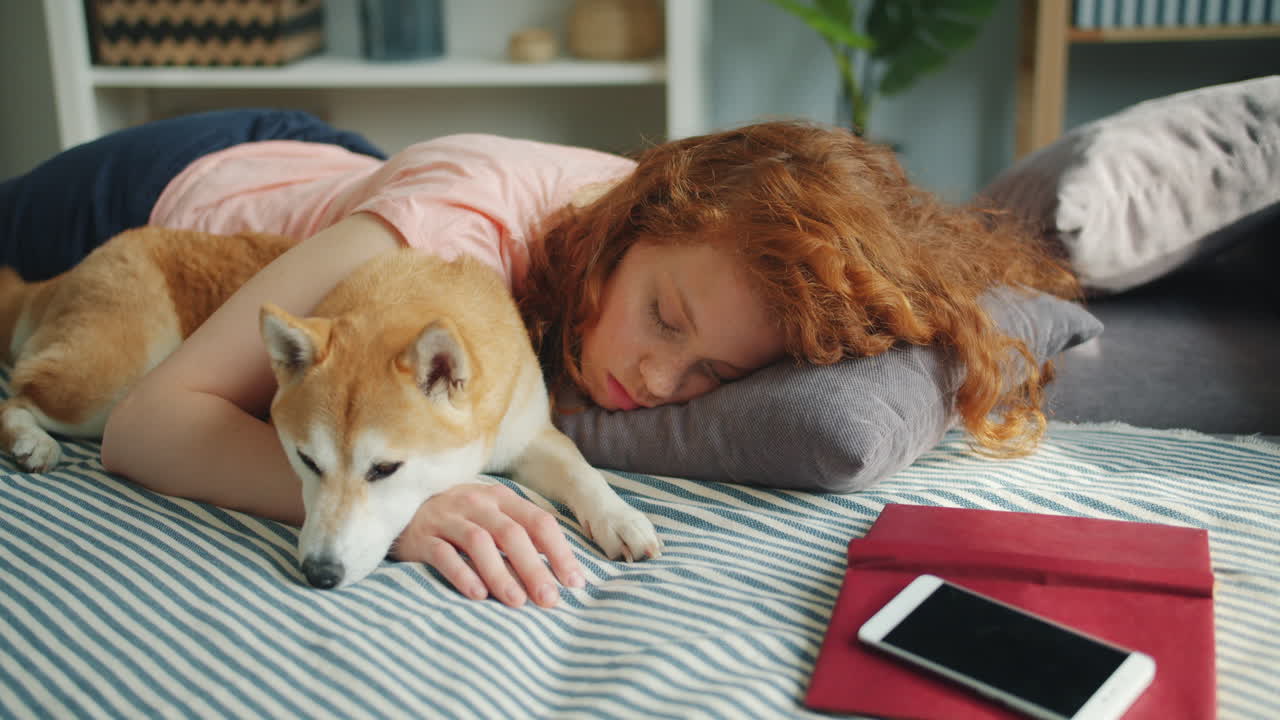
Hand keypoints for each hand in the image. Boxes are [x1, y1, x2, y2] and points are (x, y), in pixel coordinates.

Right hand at [391, 483, 584, 607]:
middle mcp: (476, 502)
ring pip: (479, 542)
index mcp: (500, 498)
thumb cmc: (457, 519)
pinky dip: (461, 574)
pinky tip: (477, 595)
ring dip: (501, 573)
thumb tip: (560, 575)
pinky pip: (443, 554)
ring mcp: (447, 517)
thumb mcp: (490, 517)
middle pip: (512, 533)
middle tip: (548, 599)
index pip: (538, 521)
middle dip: (534, 567)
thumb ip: (521, 537)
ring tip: (517, 602)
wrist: (400, 508)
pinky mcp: (422, 536)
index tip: (575, 583)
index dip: (559, 552)